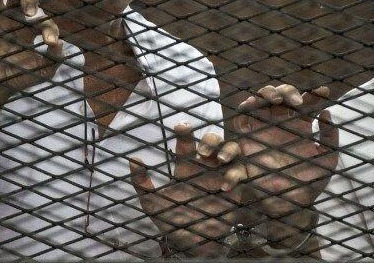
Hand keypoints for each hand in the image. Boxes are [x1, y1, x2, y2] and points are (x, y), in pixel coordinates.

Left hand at [129, 124, 242, 256]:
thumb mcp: (152, 203)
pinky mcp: (235, 189)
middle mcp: (205, 166)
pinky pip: (241, 174)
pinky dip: (236, 175)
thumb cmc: (171, 220)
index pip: (186, 142)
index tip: (181, 128)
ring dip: (227, 150)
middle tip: (202, 151)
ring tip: (219, 159)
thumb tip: (133, 159)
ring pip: (231, 150)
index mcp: (185, 166)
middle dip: (210, 139)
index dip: (184, 131)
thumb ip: (141, 183)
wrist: (191, 244)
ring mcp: (221, 175)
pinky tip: (224, 185)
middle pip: (213, 140)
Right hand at [235, 84, 337, 250]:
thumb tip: (326, 112)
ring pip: (261, 100)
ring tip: (276, 99)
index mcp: (301, 125)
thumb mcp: (327, 159)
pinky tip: (252, 104)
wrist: (289, 202)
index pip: (307, 103)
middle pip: (281, 95)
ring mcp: (264, 127)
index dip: (315, 95)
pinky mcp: (248, 137)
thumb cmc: (311, 181)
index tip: (324, 92)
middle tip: (298, 102)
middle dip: (287, 91)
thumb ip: (330, 136)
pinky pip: (242, 116)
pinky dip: (245, 106)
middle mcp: (281, 122)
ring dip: (267, 93)